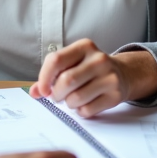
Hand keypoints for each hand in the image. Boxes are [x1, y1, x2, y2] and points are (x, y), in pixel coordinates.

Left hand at [29, 40, 156, 117]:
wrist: (122, 74)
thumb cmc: (90, 69)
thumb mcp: (72, 63)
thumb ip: (51, 75)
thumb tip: (34, 92)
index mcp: (85, 46)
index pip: (56, 60)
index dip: (44, 78)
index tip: (43, 89)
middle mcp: (99, 59)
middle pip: (66, 80)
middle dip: (56, 93)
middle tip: (58, 96)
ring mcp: (109, 77)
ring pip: (76, 98)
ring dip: (69, 103)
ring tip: (73, 98)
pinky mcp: (115, 95)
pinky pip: (87, 110)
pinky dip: (81, 111)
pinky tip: (86, 103)